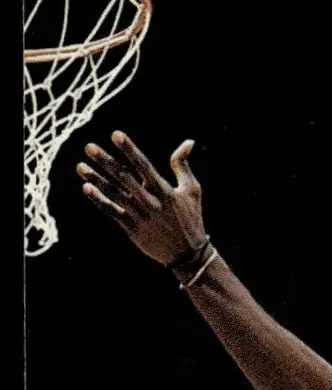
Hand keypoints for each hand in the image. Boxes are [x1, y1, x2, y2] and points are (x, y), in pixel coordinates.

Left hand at [77, 131, 206, 264]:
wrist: (187, 253)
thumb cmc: (190, 217)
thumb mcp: (192, 190)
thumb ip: (183, 166)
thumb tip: (188, 142)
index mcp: (164, 190)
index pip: (143, 165)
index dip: (129, 150)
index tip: (116, 135)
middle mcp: (150, 202)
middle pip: (124, 178)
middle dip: (106, 162)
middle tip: (89, 147)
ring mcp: (139, 216)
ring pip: (114, 194)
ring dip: (96, 179)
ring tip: (81, 166)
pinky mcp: (131, 229)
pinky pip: (112, 212)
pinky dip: (99, 200)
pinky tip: (87, 188)